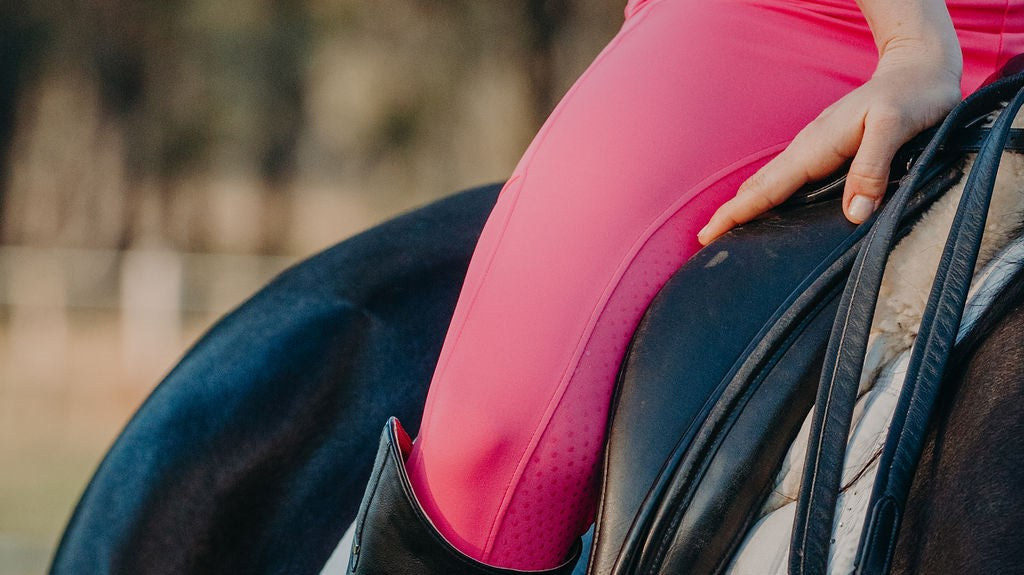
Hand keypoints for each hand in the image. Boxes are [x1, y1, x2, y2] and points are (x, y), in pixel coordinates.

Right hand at [697, 42, 961, 245]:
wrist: (917, 66)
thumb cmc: (911, 95)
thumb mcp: (895, 126)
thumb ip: (872, 168)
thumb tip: (854, 214)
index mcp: (816, 148)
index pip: (767, 188)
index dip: (736, 213)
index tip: (708, 234)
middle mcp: (807, 148)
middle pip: (758, 186)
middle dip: (730, 213)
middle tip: (705, 240)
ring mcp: (813, 147)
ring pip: (769, 181)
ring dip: (745, 204)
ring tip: (726, 227)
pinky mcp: (824, 149)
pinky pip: (786, 177)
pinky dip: (766, 195)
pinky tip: (767, 205)